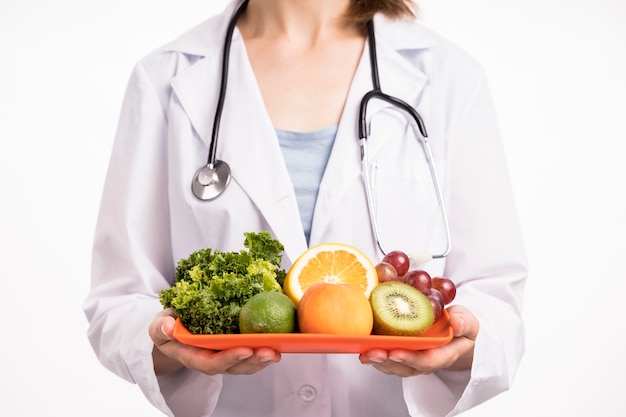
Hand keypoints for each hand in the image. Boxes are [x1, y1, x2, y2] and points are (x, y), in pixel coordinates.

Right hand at [149, 308, 280, 375]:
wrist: (171, 332)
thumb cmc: (167, 328)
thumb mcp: (158, 326)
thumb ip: (161, 328)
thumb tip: (167, 325)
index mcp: (192, 356)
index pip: (211, 362)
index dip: (229, 358)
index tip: (245, 349)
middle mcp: (209, 360)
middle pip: (233, 367)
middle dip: (252, 361)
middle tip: (269, 351)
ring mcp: (222, 358)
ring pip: (244, 365)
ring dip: (261, 360)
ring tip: (277, 352)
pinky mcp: (232, 352)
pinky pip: (249, 357)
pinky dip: (263, 354)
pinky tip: (277, 348)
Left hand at [359, 305, 477, 376]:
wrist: (455, 331)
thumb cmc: (460, 325)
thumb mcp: (468, 320)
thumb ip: (465, 322)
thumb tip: (457, 322)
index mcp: (444, 353)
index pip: (427, 361)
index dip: (411, 359)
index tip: (395, 352)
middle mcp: (425, 361)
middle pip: (405, 366)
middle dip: (388, 361)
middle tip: (373, 353)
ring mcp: (412, 360)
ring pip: (393, 366)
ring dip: (377, 360)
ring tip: (364, 353)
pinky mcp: (401, 354)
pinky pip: (387, 359)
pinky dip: (374, 354)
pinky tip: (361, 346)